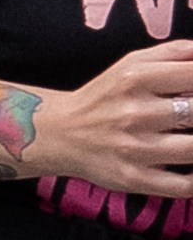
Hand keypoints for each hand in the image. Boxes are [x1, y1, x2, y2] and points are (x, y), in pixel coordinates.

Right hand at [32, 42, 192, 196]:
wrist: (60, 133)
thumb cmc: (105, 97)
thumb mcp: (133, 63)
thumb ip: (176, 53)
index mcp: (136, 78)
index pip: (192, 75)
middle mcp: (134, 112)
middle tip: (192, 116)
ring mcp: (134, 148)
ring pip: (192, 150)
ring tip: (190, 136)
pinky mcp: (133, 178)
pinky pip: (182, 186)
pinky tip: (192, 169)